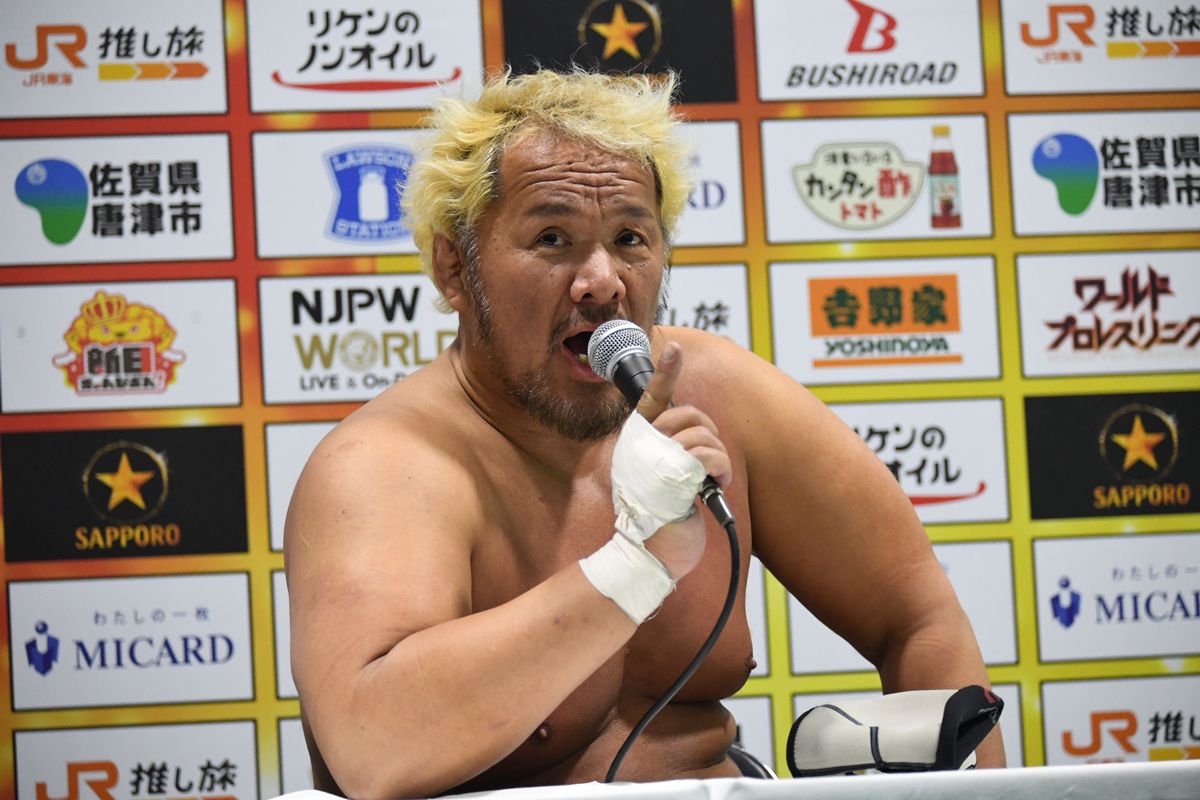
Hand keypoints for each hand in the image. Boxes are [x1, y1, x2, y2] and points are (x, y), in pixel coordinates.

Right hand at [633, 342, 731, 578]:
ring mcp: (653, 461)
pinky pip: (708, 456)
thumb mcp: (660, 481)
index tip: (675, 349)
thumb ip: (671, 455)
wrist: (645, 557)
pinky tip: (715, 486)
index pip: (649, 399)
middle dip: (709, 435)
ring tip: (712, 481)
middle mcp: (640, 447)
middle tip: (710, 463)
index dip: (664, 373)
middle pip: (687, 414)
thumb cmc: (656, 522)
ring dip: (717, 459)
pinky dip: (721, 470)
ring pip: (701, 435)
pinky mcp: (670, 478)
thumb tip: (698, 437)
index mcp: (636, 443)